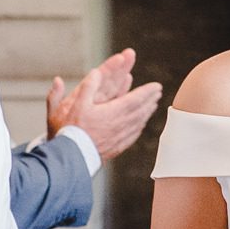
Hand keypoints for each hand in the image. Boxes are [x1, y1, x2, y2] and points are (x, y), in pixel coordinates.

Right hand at [47, 49, 162, 160]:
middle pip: (140, 111)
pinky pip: (133, 135)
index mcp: (112, 113)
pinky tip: (141, 125)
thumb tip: (96, 72)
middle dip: (150, 100)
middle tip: (158, 92)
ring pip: (138, 123)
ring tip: (153, 105)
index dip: (146, 92)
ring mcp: (119, 138)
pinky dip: (139, 127)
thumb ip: (87, 87)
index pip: (135, 100)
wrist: (71, 156)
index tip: (156, 86)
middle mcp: (119, 125)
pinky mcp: (116, 148)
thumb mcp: (76, 104)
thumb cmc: (72, 130)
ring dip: (147, 112)